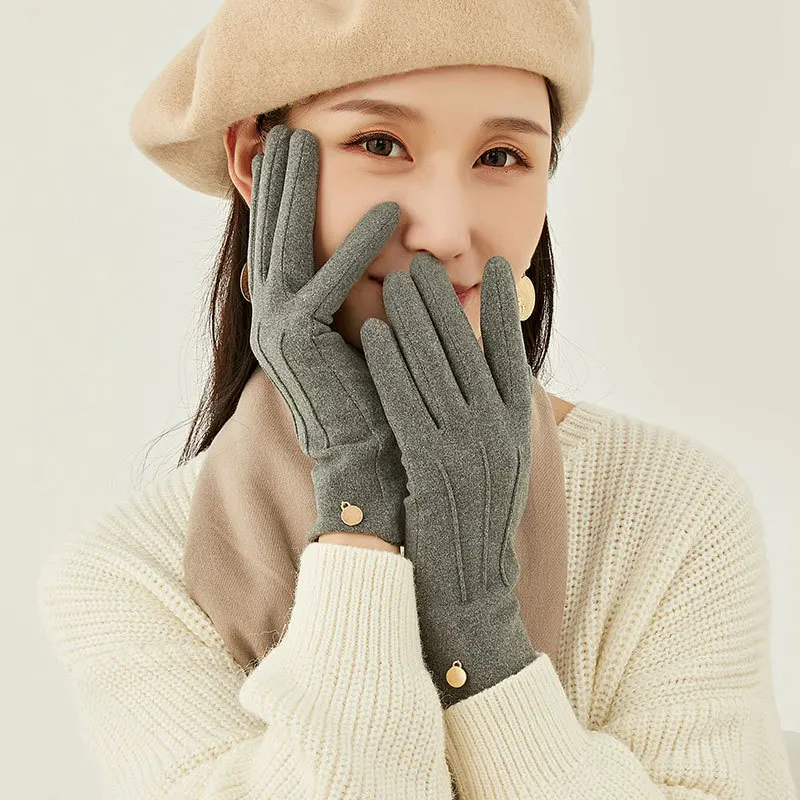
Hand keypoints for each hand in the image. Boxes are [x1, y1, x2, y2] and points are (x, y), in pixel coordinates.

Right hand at [247, 123, 407, 546]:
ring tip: (304, 142)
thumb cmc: (373, 404)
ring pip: (282, 248)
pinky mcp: (301, 346)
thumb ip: (351, 299)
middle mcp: (270, 323)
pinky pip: (328, 285)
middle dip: (273, 183)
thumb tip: (377, 261)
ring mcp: (278, 334)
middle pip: (267, 236)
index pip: (277, 246)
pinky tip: (386, 212)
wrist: (369, 466)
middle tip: (278, 129)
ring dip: (293, 194)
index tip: (289, 154)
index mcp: (282, 321)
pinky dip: (354, 247)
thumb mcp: (357, 339)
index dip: (279, 199)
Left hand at [360, 253, 538, 705]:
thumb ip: (498, 413)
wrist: (468, 583)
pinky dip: (391, 364)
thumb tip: (492, 366)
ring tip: (394, 281)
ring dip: (414, 321)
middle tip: (424, 261)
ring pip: (438, 368)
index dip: (502, 305)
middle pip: (470, 350)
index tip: (494, 264)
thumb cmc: (477, 518)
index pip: (511, 352)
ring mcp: (468, 446)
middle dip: (444, 301)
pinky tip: (374, 334)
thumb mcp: (501, 460)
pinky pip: (408, 402)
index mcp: (517, 425)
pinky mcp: (432, 465)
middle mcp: (499, 430)